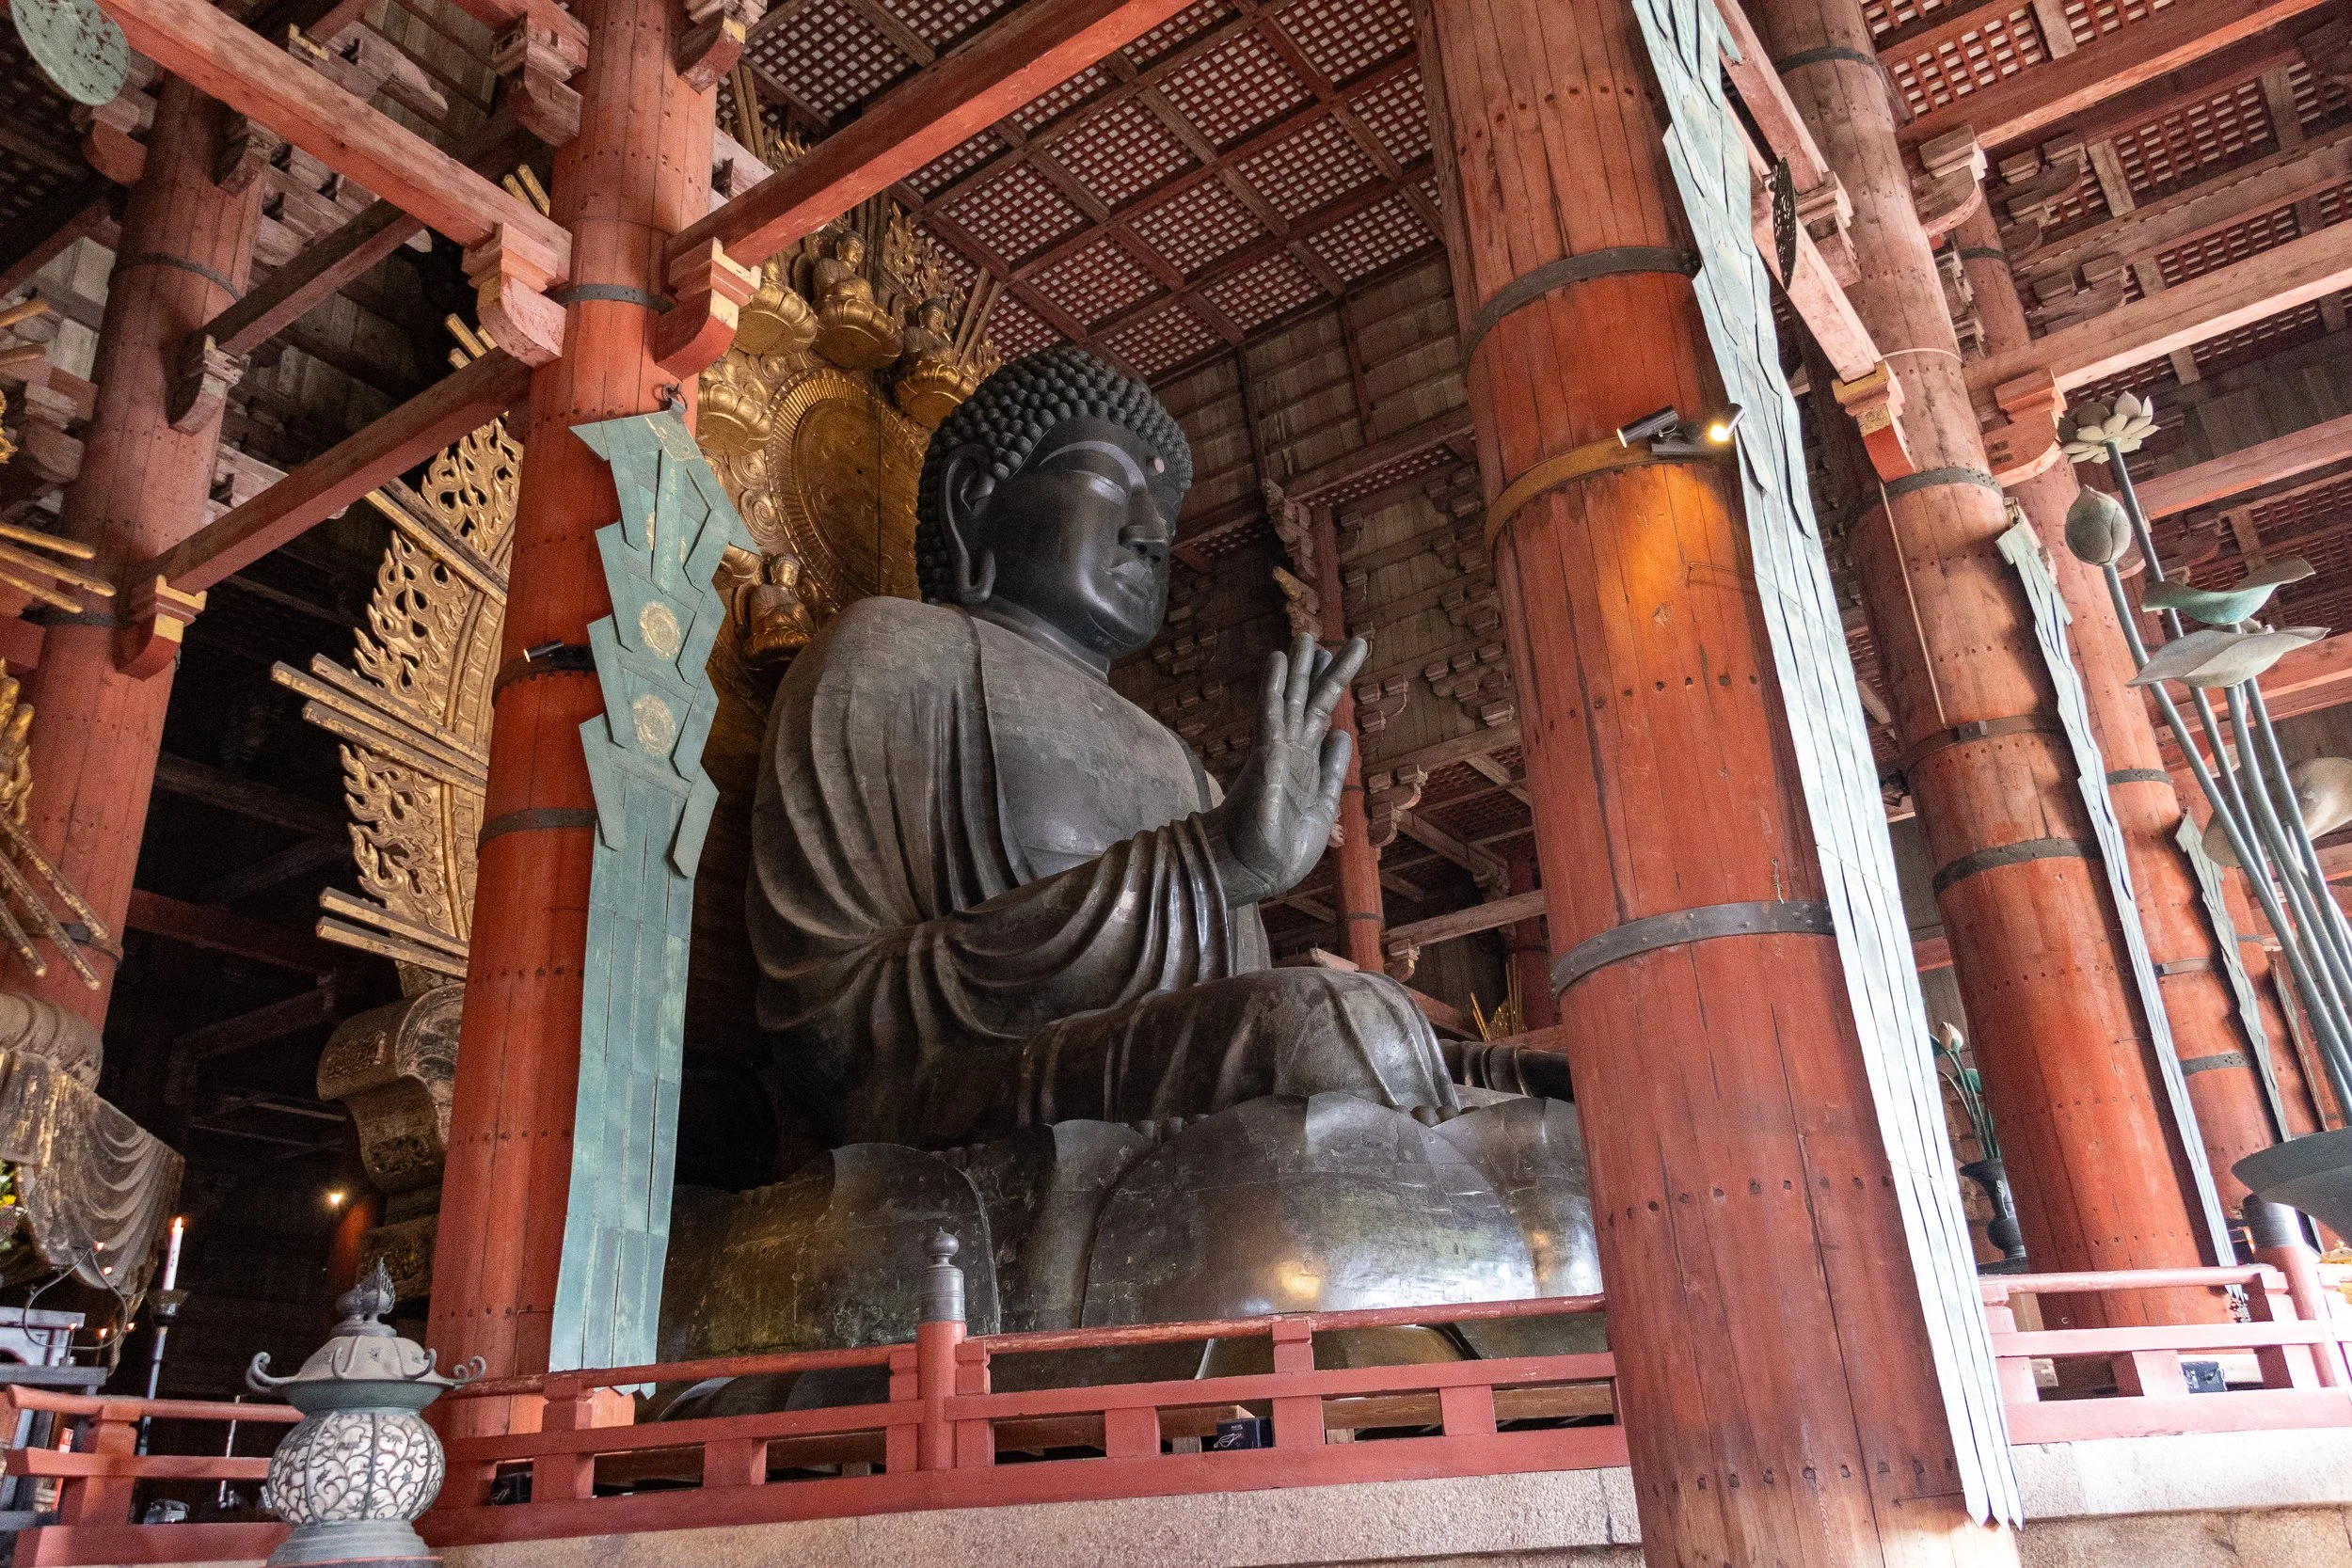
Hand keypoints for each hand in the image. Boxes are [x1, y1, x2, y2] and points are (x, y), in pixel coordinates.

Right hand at [1207, 633, 1367, 904]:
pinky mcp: (1266, 757)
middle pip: (1309, 701)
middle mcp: (1291, 752)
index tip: (1336, 660)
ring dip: (1299, 668)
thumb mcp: (1323, 806)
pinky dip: (1275, 685)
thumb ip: (1332, 770)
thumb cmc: (1284, 849)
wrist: (1256, 871)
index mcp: (1307, 765)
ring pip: (1293, 700)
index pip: (1321, 717)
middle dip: (1319, 669)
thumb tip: (1342, 735)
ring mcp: (1277, 752)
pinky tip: (1278, 658)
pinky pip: (1271, 713)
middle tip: (1322, 636)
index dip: (1331, 688)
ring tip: (1306, 635)